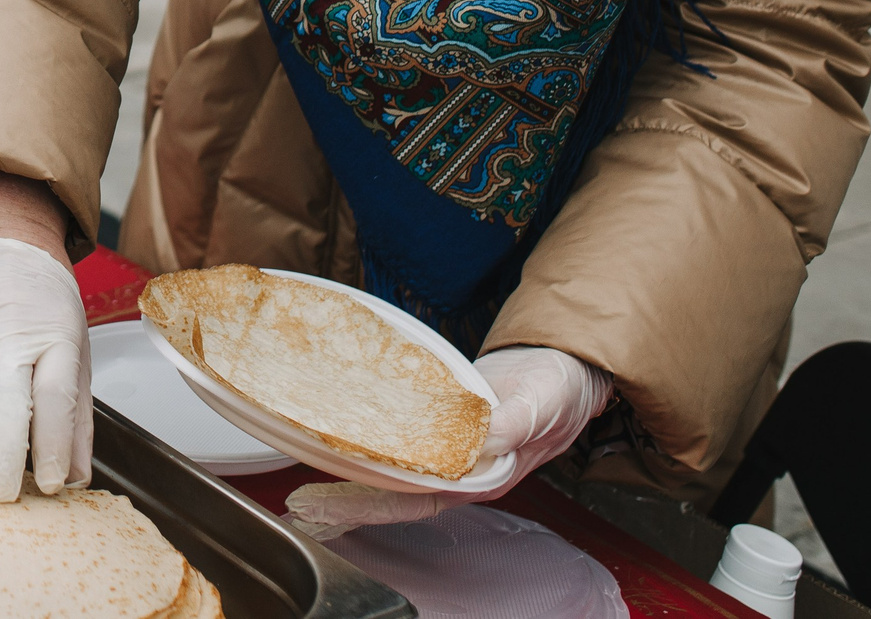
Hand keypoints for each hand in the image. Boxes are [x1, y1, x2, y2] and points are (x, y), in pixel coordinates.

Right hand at [0, 173, 90, 501]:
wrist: (3, 240)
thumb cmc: (44, 304)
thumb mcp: (76, 349)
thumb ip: (76, 415)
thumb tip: (78, 477)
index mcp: (53, 336)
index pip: (54, 397)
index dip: (53, 446)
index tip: (52, 485)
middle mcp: (8, 331)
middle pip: (4, 401)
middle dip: (3, 458)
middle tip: (3, 496)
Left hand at [284, 346, 611, 539]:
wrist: (567, 365)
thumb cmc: (560, 387)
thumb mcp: (544, 400)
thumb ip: (515, 422)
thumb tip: (482, 439)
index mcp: (484, 476)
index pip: (419, 498)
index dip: (376, 504)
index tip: (335, 500)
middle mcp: (461, 471)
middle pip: (396, 492)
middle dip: (349, 499)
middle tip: (302, 501)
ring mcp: (451, 449)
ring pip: (394, 469)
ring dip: (354, 473)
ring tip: (307, 475)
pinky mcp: (444, 424)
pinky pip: (401, 439)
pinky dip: (371, 440)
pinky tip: (342, 434)